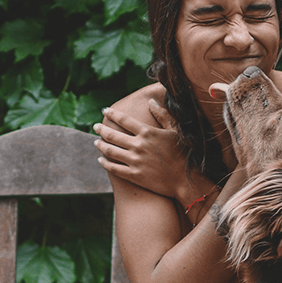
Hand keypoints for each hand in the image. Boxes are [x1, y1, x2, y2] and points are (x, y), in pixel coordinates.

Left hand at [94, 99, 212, 204]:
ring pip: (110, 151)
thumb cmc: (183, 154)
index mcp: (148, 132)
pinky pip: (113, 168)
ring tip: (96, 142)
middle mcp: (138, 145)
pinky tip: (101, 160)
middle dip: (101, 129)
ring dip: (101, 145)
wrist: (186, 180)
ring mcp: (134, 161)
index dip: (112, 114)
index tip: (105, 110)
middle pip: (113, 135)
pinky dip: (105, 163)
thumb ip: (162, 115)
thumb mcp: (175, 131)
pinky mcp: (134, 176)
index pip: (124, 120)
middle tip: (96, 126)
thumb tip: (150, 102)